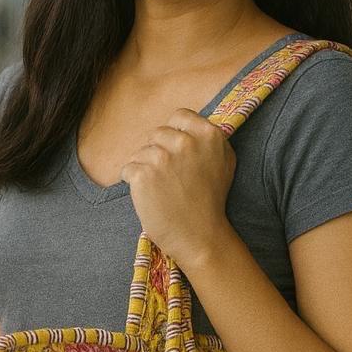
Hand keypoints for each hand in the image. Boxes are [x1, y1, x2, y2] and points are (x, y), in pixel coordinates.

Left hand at [119, 108, 236, 271]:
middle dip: (158, 153)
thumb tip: (192, 124)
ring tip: (161, 190)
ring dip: (145, 169)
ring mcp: (162, 157)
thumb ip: (210, 139)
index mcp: (208, 134)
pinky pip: (128, 169)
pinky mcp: (143, 174)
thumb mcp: (224, 162)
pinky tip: (149, 196)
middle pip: (156, 133)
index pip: (179, 115)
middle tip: (170, 179)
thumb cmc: (211, 202)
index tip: (177, 153)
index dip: (174, 134)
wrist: (200, 236)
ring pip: (140, 152)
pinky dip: (133, 182)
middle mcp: (185, 142)